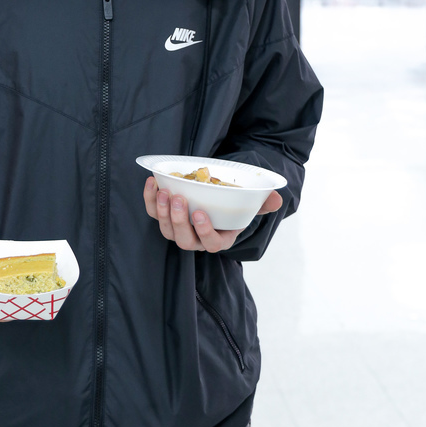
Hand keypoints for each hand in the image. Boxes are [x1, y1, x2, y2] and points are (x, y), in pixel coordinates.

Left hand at [143, 177, 282, 252]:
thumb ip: (263, 202)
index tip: (200, 213)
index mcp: (219, 239)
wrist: (217, 196)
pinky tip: (152, 182)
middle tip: (178, 199)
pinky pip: (152, 213)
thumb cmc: (235, 204)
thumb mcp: (251, 204)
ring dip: (162, 211)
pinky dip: (150, 199)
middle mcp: (196, 239)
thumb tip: (276, 198)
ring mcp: (179, 229)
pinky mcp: (164, 217)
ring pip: (166, 229)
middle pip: (184, 240)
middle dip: (179, 220)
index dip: (204, 231)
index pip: (211, 244)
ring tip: (164, 191)